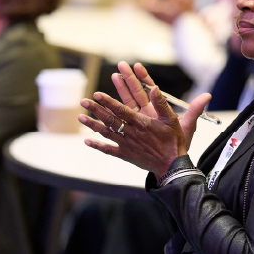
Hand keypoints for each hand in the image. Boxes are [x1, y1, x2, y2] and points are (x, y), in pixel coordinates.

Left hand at [79, 62, 210, 175]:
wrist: (172, 165)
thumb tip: (155, 87)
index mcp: (141, 123)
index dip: (108, 101)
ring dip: (92, 124)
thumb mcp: (171, 120)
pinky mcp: (125, 155)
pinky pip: (108, 150)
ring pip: (106, 133)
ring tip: (80, 117)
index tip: (97, 94)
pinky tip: (86, 141)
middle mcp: (130, 133)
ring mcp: (126, 145)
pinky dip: (97, 145)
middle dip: (95, 109)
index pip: (120, 110)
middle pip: (109, 119)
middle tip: (83, 101)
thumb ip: (161, 103)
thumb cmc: (173, 141)